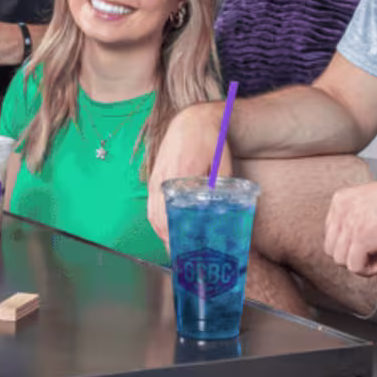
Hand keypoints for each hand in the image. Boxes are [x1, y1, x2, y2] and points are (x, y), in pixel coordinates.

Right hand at [146, 101, 229, 241]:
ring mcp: (155, 179)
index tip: (183, 249)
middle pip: (158, 218)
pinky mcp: (154, 178)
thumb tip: (225, 208)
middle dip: (167, 240)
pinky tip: (167, 230)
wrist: (191, 120)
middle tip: (181, 257)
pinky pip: (151, 205)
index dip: (174, 235)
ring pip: (152, 214)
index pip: (170, 213)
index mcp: (180, 174)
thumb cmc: (210, 140)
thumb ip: (222, 183)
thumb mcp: (222, 160)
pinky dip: (157, 221)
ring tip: (174, 248)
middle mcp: (163, 178)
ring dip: (161, 233)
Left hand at [323, 173, 376, 278]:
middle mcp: (340, 209)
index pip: (330, 234)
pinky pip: (354, 267)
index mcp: (341, 199)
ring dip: (361, 263)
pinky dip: (369, 270)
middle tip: (375, 253)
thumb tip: (347, 247)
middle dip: (353, 256)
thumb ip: (356, 219)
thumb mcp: (372, 205)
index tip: (369, 244)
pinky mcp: (361, 238)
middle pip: (332, 249)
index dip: (349, 245)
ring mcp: (349, 223)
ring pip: (341, 260)